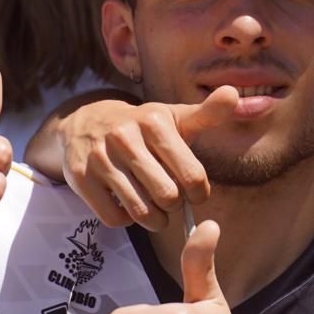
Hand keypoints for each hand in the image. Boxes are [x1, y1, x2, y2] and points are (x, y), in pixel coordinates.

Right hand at [30, 87, 240, 230]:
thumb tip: (233, 94)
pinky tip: (128, 205)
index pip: (192, 176)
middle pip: (167, 197)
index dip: (198, 193)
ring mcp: (100, 157)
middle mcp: (125, 137)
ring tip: (156, 211)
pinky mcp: (80, 177)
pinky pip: (114, 217)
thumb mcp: (174, 117)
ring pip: (141, 211)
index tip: (194, 193)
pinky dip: (126, 219)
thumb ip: (208, 113)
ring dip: (154, 219)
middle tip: (172, 201)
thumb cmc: (142, 126)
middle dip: (175, 206)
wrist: (86, 122)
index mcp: (154, 122)